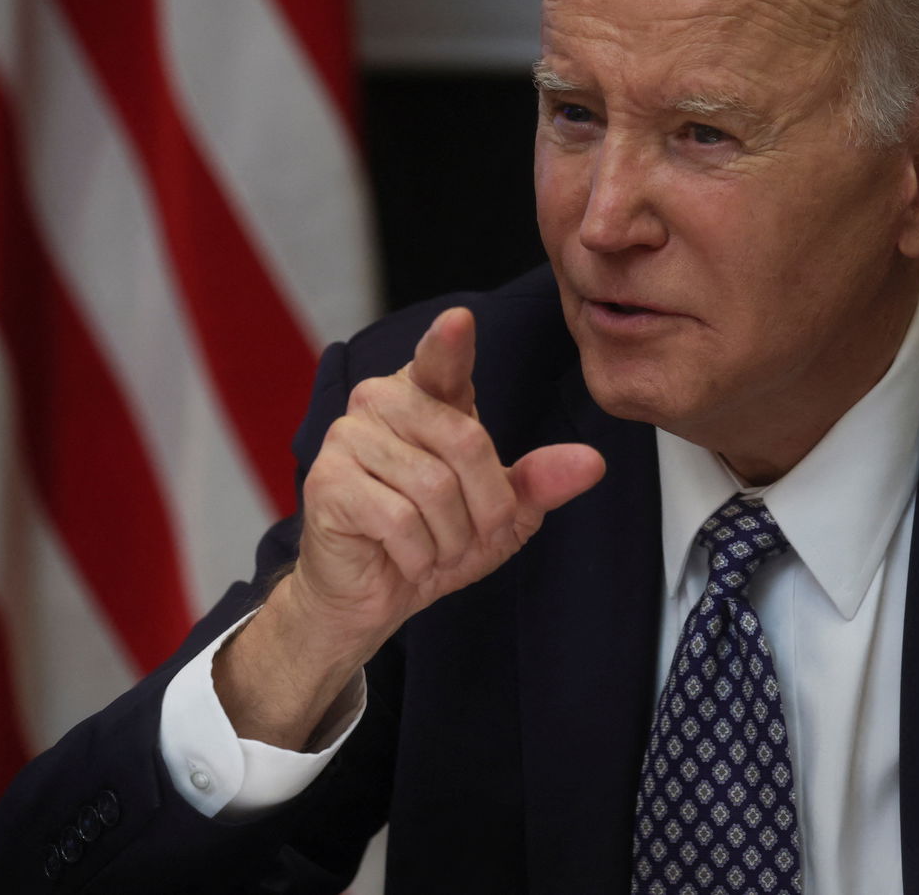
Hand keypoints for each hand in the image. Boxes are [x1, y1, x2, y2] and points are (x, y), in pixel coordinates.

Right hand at [216, 307, 604, 747]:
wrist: (371, 596)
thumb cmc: (434, 540)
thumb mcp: (502, 515)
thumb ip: (541, 482)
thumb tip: (593, 463)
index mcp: (425, 394)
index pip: (441, 361)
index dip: (450, 343)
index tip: (460, 321)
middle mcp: (381, 402)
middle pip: (466, 442)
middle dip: (485, 508)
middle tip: (467, 535)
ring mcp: (347, 438)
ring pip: (434, 487)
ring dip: (449, 538)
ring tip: (431, 547)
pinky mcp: (326, 482)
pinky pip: (398, 519)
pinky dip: (417, 555)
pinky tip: (403, 558)